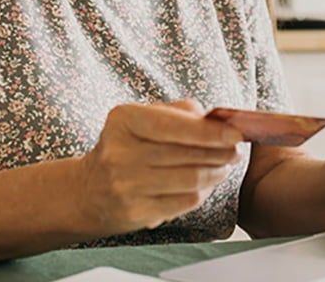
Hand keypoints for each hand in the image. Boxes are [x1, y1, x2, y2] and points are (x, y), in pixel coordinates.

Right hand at [75, 99, 243, 235]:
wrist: (87, 192)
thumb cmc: (125, 148)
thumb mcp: (141, 119)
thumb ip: (178, 112)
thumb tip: (216, 119)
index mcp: (123, 120)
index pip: (172, 125)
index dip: (209, 131)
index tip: (236, 133)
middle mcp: (119, 152)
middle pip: (186, 155)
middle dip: (220, 153)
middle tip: (236, 151)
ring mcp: (125, 185)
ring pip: (190, 180)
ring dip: (215, 173)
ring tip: (224, 167)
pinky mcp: (135, 212)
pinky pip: (184, 202)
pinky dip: (203, 192)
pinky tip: (206, 185)